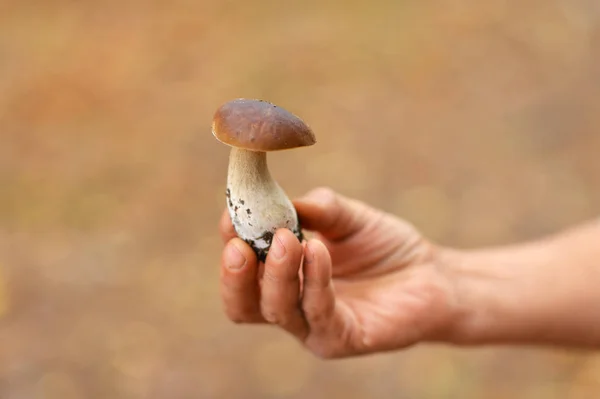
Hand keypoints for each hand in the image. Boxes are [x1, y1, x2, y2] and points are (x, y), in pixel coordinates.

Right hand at [218, 187, 457, 357]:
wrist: (433, 274)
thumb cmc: (384, 246)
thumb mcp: (346, 218)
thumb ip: (314, 209)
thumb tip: (277, 199)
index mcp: (283, 278)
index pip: (243, 269)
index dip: (231, 243)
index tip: (231, 213)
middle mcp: (291, 306)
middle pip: (243, 304)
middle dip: (234, 275)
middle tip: (237, 243)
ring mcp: (314, 326)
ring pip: (277, 310)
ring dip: (276, 273)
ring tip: (286, 238)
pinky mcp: (343, 338)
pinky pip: (319, 311)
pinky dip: (314, 279)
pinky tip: (319, 249)